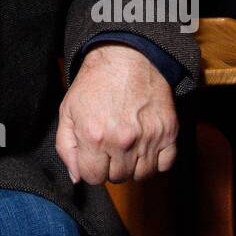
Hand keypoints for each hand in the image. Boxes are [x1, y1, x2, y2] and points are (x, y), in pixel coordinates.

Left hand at [57, 43, 177, 184]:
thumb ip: (66, 147)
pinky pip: (165, 165)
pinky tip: (145, 145)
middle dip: (111, 165)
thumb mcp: (67, 110)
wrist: (125, 57)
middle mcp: (122, 140)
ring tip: (127, 145)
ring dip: (133, 165)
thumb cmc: (95, 82)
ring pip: (141, 175)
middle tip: (110, 144)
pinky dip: (156, 160)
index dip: (91, 167)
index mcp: (94, 136)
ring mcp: (148, 137)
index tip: (94, 155)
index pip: (92, 178)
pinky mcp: (169, 132)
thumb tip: (76, 176)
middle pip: (117, 178)